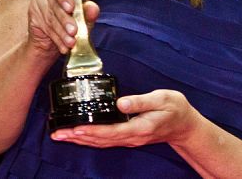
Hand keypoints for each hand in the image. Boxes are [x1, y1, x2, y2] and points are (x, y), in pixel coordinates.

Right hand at [26, 0, 99, 54]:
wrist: (55, 36)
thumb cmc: (73, 19)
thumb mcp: (83, 16)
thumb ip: (88, 12)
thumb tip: (93, 8)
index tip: (71, 8)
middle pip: (55, 5)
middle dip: (66, 20)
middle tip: (74, 31)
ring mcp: (37, 3)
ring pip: (50, 19)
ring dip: (62, 33)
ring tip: (71, 42)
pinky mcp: (32, 16)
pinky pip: (45, 28)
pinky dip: (56, 39)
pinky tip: (64, 46)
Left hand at [50, 90, 197, 147]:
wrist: (184, 126)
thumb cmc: (176, 110)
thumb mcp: (163, 99)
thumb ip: (142, 101)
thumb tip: (121, 102)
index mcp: (139, 128)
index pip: (111, 132)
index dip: (92, 131)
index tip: (75, 128)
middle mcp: (132, 137)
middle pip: (100, 140)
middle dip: (77, 137)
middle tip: (57, 134)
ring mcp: (129, 139)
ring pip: (100, 142)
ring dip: (80, 139)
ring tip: (61, 135)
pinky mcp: (127, 137)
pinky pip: (105, 140)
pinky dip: (89, 138)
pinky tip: (79, 134)